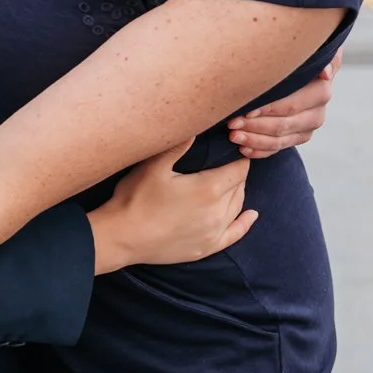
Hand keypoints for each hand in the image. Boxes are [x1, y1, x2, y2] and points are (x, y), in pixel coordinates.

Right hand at [87, 148, 255, 273]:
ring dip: (237, 193)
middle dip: (236, 174)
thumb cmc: (135, 198)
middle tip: (227, 163)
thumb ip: (178, 145)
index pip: (238, 170)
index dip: (238, 158)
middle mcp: (217, 212)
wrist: (121, 237)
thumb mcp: (154, 165)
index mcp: (208, 188)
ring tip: (232, 182)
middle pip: (239, 188)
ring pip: (237, 208)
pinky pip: (235, 234)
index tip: (235, 150)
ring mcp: (213, 233)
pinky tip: (251, 216)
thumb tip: (196, 124)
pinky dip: (245, 223)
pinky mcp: (206, 248)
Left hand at [227, 54, 339, 154]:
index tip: (245, 109)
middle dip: (255, 125)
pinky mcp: (298, 137)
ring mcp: (307, 127)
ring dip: (254, 139)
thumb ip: (320, 56)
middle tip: (231, 123)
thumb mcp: (307, 48)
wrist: (290, 65)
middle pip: (284, 124)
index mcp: (321, 89)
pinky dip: (259, 150)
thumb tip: (325, 73)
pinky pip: (278, 149)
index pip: (292, 104)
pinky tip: (243, 148)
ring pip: (279, 139)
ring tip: (233, 136)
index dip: (268, 109)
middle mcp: (318, 111)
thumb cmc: (292, 51)